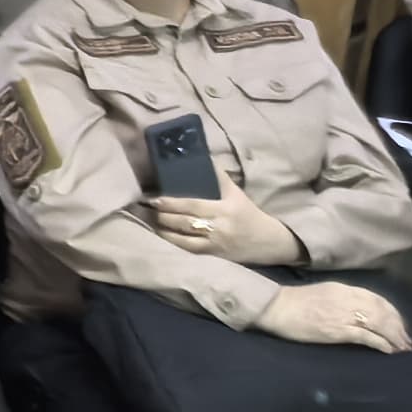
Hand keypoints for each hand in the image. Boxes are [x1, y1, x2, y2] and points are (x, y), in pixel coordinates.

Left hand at [150, 186, 298, 265]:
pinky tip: (159, 232)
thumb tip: (201, 157)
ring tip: (147, 217)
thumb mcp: (236, 193)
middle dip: (162, 214)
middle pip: (185, 220)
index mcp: (226, 208)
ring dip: (162, 227)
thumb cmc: (248, 213)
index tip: (155, 198)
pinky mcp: (211, 254)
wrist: (267, 242)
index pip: (194, 204)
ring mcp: (214, 242)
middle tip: (145, 206)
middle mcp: (219, 226)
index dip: (173, 202)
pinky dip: (171, 239)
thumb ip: (219, 178)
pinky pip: (187, 247)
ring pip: (183, 236)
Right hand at [260, 281, 410, 350]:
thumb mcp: (324, 293)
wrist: (277, 307)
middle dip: (398, 327)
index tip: (400, 324)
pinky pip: (366, 337)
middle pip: (383, 312)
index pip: (377, 299)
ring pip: (379, 324)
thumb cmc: (295, 302)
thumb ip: (342, 299)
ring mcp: (344, 315)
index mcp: (345, 289)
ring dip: (394, 337)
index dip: (393, 313)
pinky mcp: (338, 331)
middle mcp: (349, 300)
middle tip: (406, 340)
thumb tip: (359, 311)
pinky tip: (388, 350)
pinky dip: (381, 343)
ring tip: (402, 348)